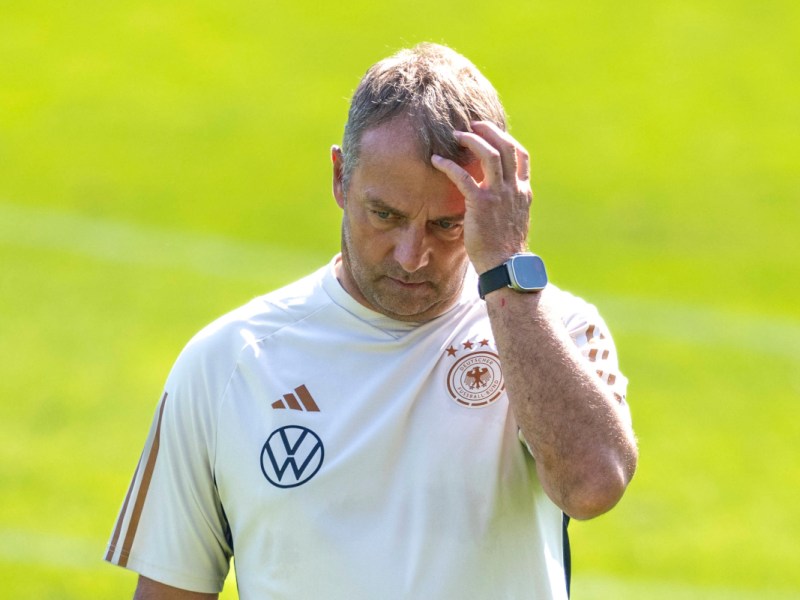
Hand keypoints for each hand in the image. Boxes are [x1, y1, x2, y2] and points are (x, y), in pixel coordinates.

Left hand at [431, 121, 531, 272]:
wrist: (506, 267)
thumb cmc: (504, 249)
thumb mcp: (513, 221)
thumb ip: (507, 204)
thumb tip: (495, 199)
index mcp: (523, 192)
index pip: (521, 155)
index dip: (506, 139)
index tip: (492, 132)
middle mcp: (514, 189)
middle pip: (506, 147)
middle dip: (488, 131)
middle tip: (472, 124)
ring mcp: (499, 195)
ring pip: (489, 154)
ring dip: (471, 140)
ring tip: (455, 135)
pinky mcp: (481, 204)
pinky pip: (463, 177)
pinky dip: (448, 165)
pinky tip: (436, 161)